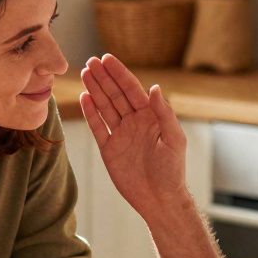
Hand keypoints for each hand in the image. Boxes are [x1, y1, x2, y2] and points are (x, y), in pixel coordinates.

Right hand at [80, 54, 188, 221]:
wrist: (159, 199)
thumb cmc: (172, 170)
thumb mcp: (174, 139)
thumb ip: (164, 113)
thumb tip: (154, 88)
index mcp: (151, 117)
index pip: (132, 89)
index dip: (120, 73)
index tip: (107, 58)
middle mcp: (135, 122)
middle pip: (116, 94)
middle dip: (103, 78)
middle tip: (90, 61)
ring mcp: (121, 134)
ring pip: (105, 107)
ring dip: (95, 90)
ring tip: (84, 73)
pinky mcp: (109, 149)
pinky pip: (98, 127)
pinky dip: (90, 113)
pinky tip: (84, 97)